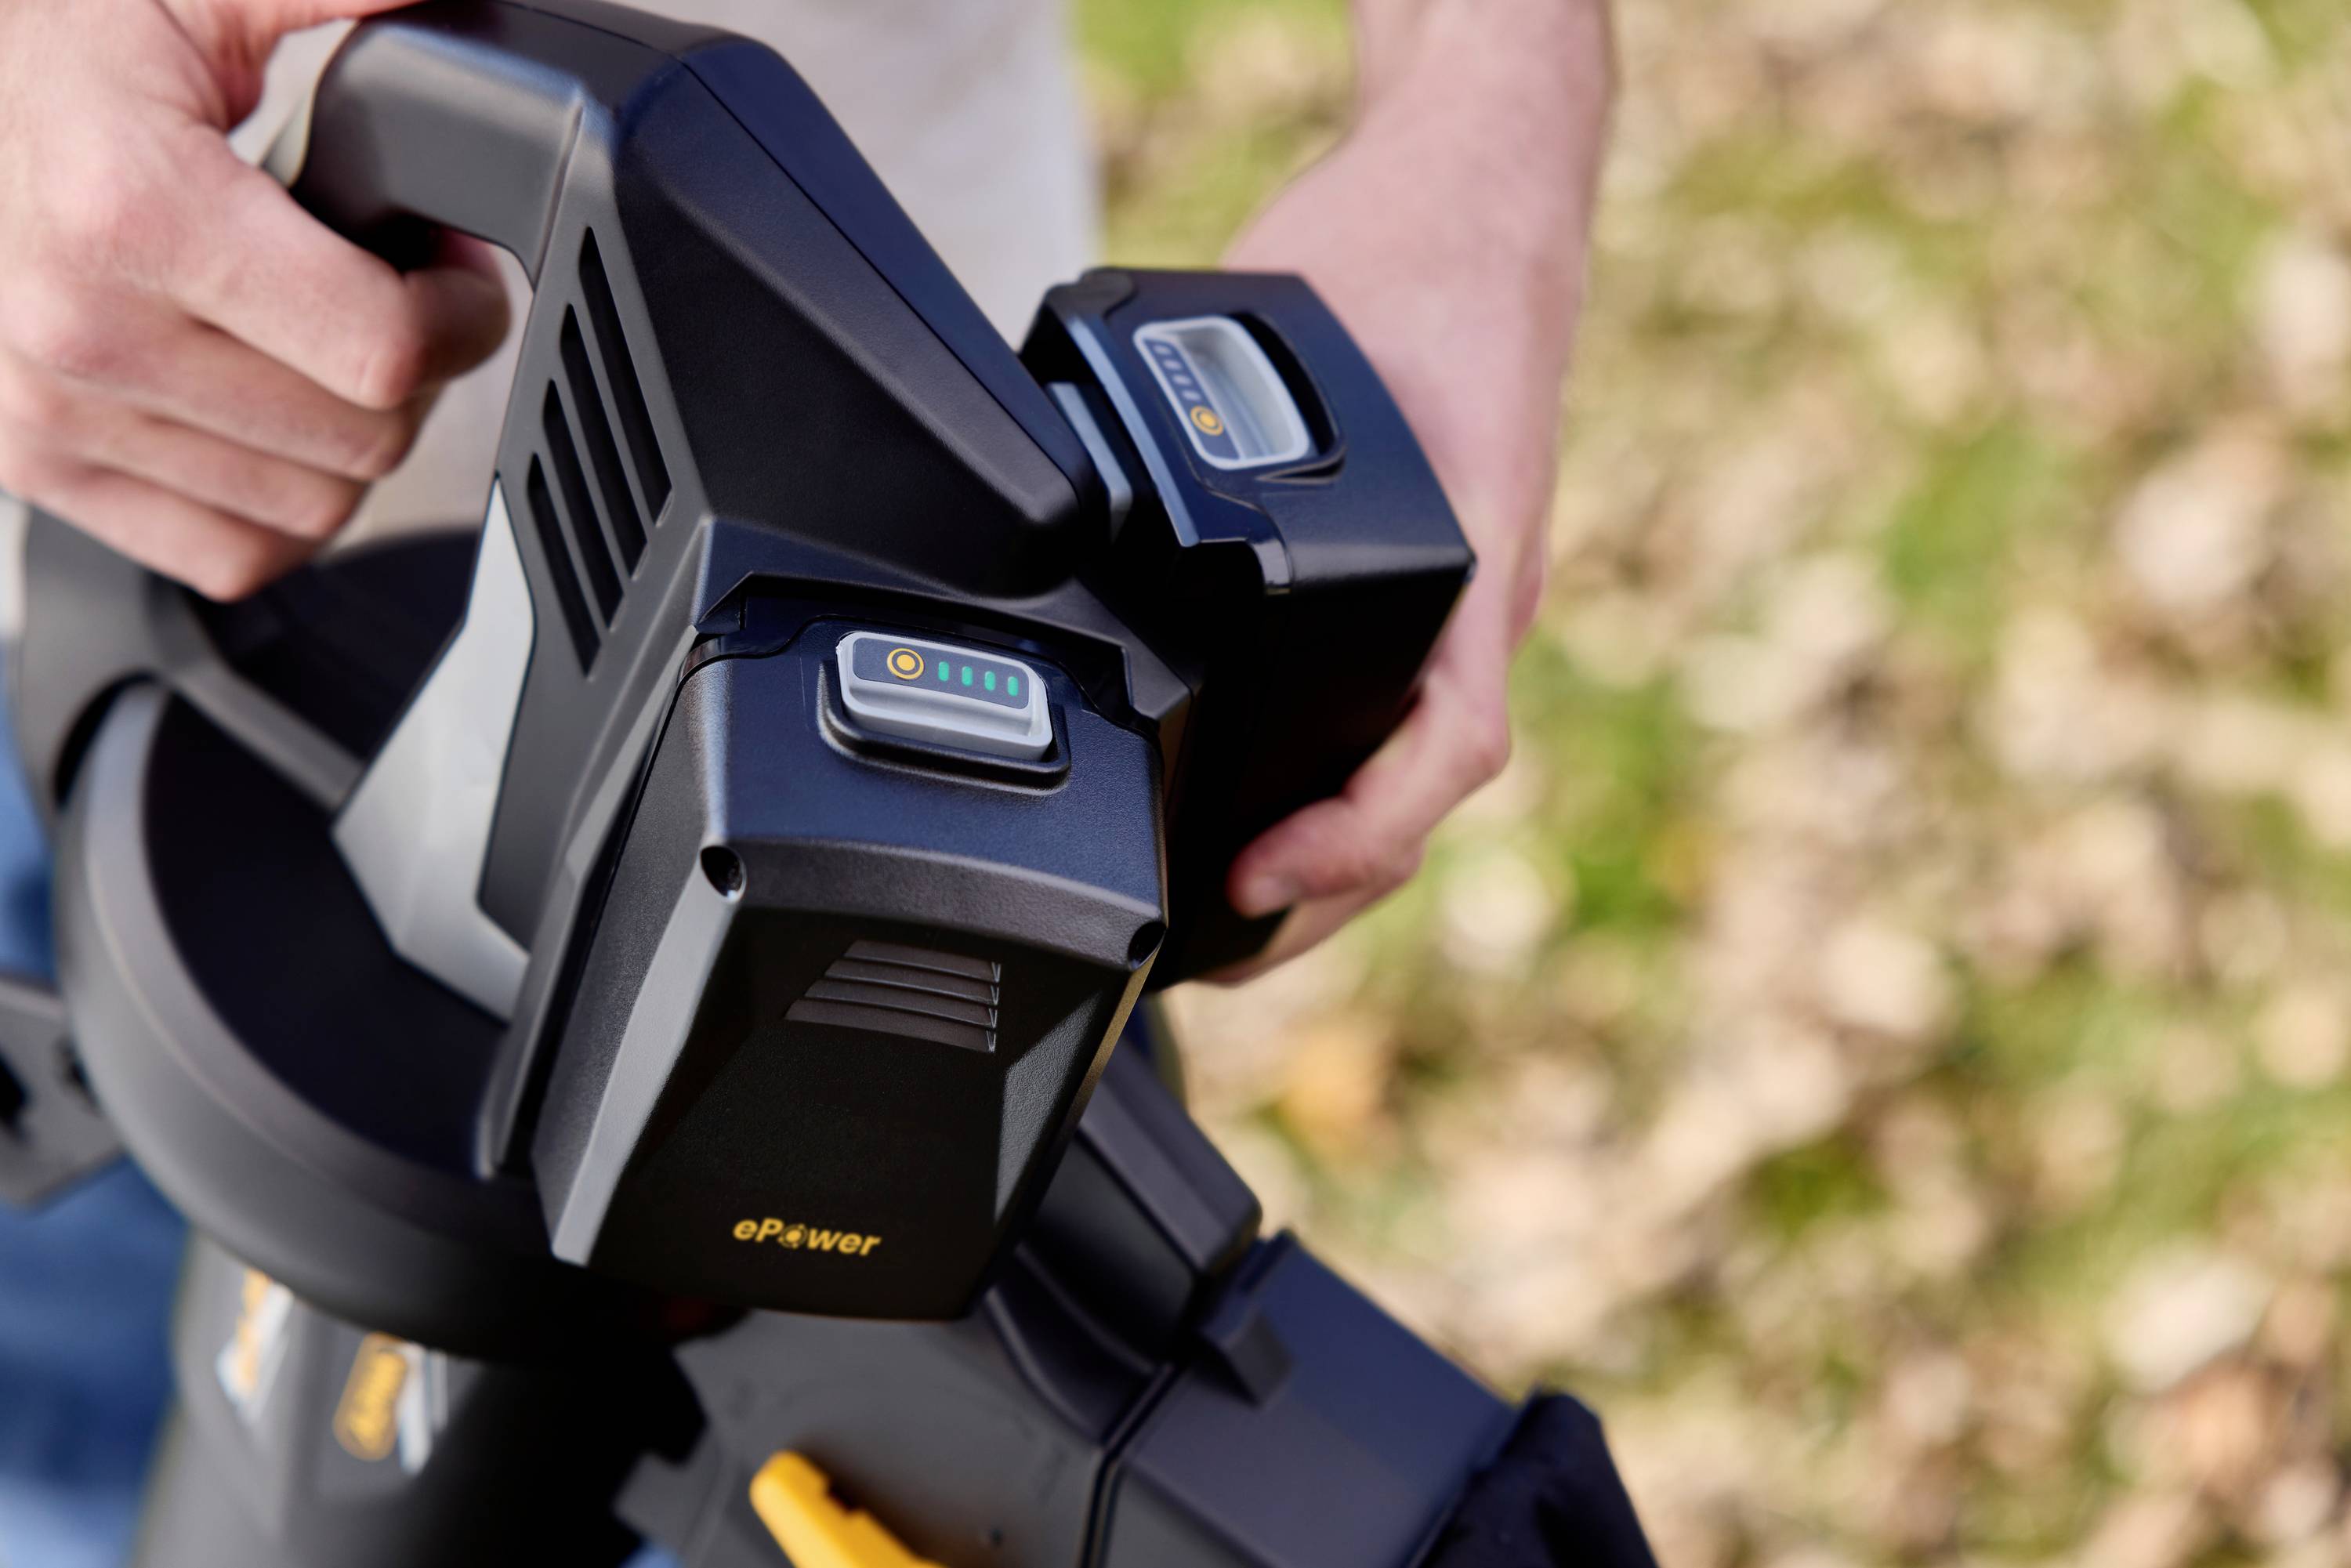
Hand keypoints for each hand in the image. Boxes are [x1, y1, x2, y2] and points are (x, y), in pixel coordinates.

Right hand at [0, 0, 508, 598]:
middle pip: (363, 439)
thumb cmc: (58, 55)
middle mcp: (78, 329)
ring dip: (351, 439)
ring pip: (314, 509)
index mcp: (130, 211)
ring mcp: (49, 412)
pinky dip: (280, 507)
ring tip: (326, 348)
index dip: (461, 315)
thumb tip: (459, 15)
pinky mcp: (38, 468)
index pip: (383, 349)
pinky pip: (232, 555)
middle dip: (413, 372)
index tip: (455, 277)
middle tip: (394, 303)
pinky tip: (275, 420)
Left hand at [1214, 0, 1612, 978]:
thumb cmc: (1402, 245)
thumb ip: (1208, 411)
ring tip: (1231, 917)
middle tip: (1214, 953)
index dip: (1353, 839)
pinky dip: (1345, 781)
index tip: (1253, 879)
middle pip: (1421, 795)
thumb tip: (1061, 482)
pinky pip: (1403, 712)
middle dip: (1323, 893)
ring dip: (1336, 858)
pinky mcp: (1441, 579)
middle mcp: (1482, 596)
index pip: (1447, 749)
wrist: (1484, 186)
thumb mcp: (1292, 319)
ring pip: (1415, 768)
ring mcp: (1470, 596)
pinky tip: (1273, 806)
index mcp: (1473, 555)